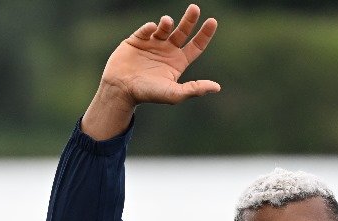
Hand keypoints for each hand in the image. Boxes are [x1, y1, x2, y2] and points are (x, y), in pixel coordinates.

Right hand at [81, 4, 219, 139]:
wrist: (120, 90)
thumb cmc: (148, 94)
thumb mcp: (173, 94)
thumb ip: (194, 89)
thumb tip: (216, 88)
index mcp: (177, 62)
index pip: (196, 46)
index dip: (205, 34)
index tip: (212, 21)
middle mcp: (166, 51)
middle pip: (183, 32)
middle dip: (190, 19)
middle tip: (195, 8)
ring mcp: (151, 45)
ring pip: (164, 28)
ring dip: (167, 23)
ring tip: (166, 23)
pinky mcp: (136, 41)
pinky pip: (146, 30)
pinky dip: (150, 27)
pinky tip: (152, 29)